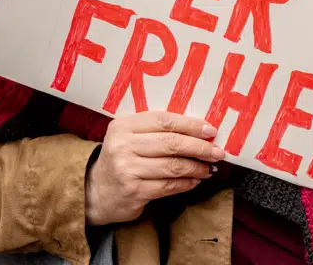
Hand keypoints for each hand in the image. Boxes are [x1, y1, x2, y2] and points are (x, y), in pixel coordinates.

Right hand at [84, 111, 224, 225]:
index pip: (164, 121)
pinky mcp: (133, 191)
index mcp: (123, 126)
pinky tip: (195, 180)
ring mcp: (127, 170)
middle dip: (200, 148)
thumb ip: (155, 129)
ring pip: (173, 166)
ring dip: (196, 167)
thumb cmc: (121, 159)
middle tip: (217, 152)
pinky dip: (186, 183)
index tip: (211, 130)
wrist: (95, 192)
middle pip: (172, 143)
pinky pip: (168, 185)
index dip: (191, 125)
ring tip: (209, 168)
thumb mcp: (130, 136)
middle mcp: (123, 146)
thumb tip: (199, 129)